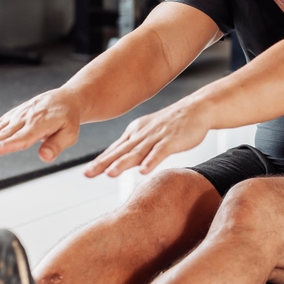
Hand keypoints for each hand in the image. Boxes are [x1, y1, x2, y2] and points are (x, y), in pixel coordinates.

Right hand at [0, 88, 80, 162]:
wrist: (64, 99)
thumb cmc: (67, 118)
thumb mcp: (70, 133)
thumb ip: (57, 145)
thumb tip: (45, 157)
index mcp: (40, 124)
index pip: (23, 136)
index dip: (9, 144)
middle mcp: (25, 119)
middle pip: (6, 133)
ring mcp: (16, 117)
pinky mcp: (11, 117)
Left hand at [84, 98, 210, 177]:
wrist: (196, 109)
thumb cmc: (173, 124)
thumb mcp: (149, 133)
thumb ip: (136, 148)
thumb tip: (122, 164)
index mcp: (135, 132)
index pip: (115, 150)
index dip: (101, 161)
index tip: (87, 173)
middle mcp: (142, 134)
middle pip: (120, 151)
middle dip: (103, 163)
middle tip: (88, 174)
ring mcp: (157, 136)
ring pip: (137, 152)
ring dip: (123, 163)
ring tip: (110, 174)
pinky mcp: (172, 140)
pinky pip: (161, 151)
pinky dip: (152, 161)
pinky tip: (144, 171)